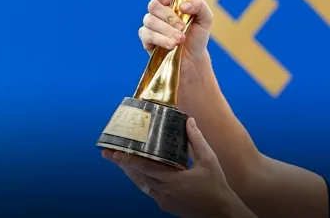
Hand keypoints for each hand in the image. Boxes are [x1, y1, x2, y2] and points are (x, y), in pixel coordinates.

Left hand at [103, 118, 241, 217]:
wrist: (221, 213)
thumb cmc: (216, 186)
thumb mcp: (209, 161)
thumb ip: (197, 140)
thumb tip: (189, 121)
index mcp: (173, 181)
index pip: (145, 169)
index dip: (129, 161)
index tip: (116, 153)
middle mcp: (164, 192)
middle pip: (137, 177)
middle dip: (122, 164)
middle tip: (108, 154)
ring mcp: (163, 200)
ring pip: (141, 185)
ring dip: (129, 172)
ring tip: (117, 161)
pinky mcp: (165, 205)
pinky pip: (148, 191)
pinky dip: (141, 180)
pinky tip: (136, 172)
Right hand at [139, 0, 213, 68]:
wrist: (193, 58)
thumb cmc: (197, 34)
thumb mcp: (205, 18)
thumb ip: (199, 4)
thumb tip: (183, 5)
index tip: (168, 0)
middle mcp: (157, 9)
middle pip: (153, 5)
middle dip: (170, 17)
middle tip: (183, 28)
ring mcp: (150, 23)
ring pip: (150, 20)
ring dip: (167, 31)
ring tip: (180, 40)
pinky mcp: (146, 38)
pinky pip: (147, 34)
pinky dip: (161, 40)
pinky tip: (171, 45)